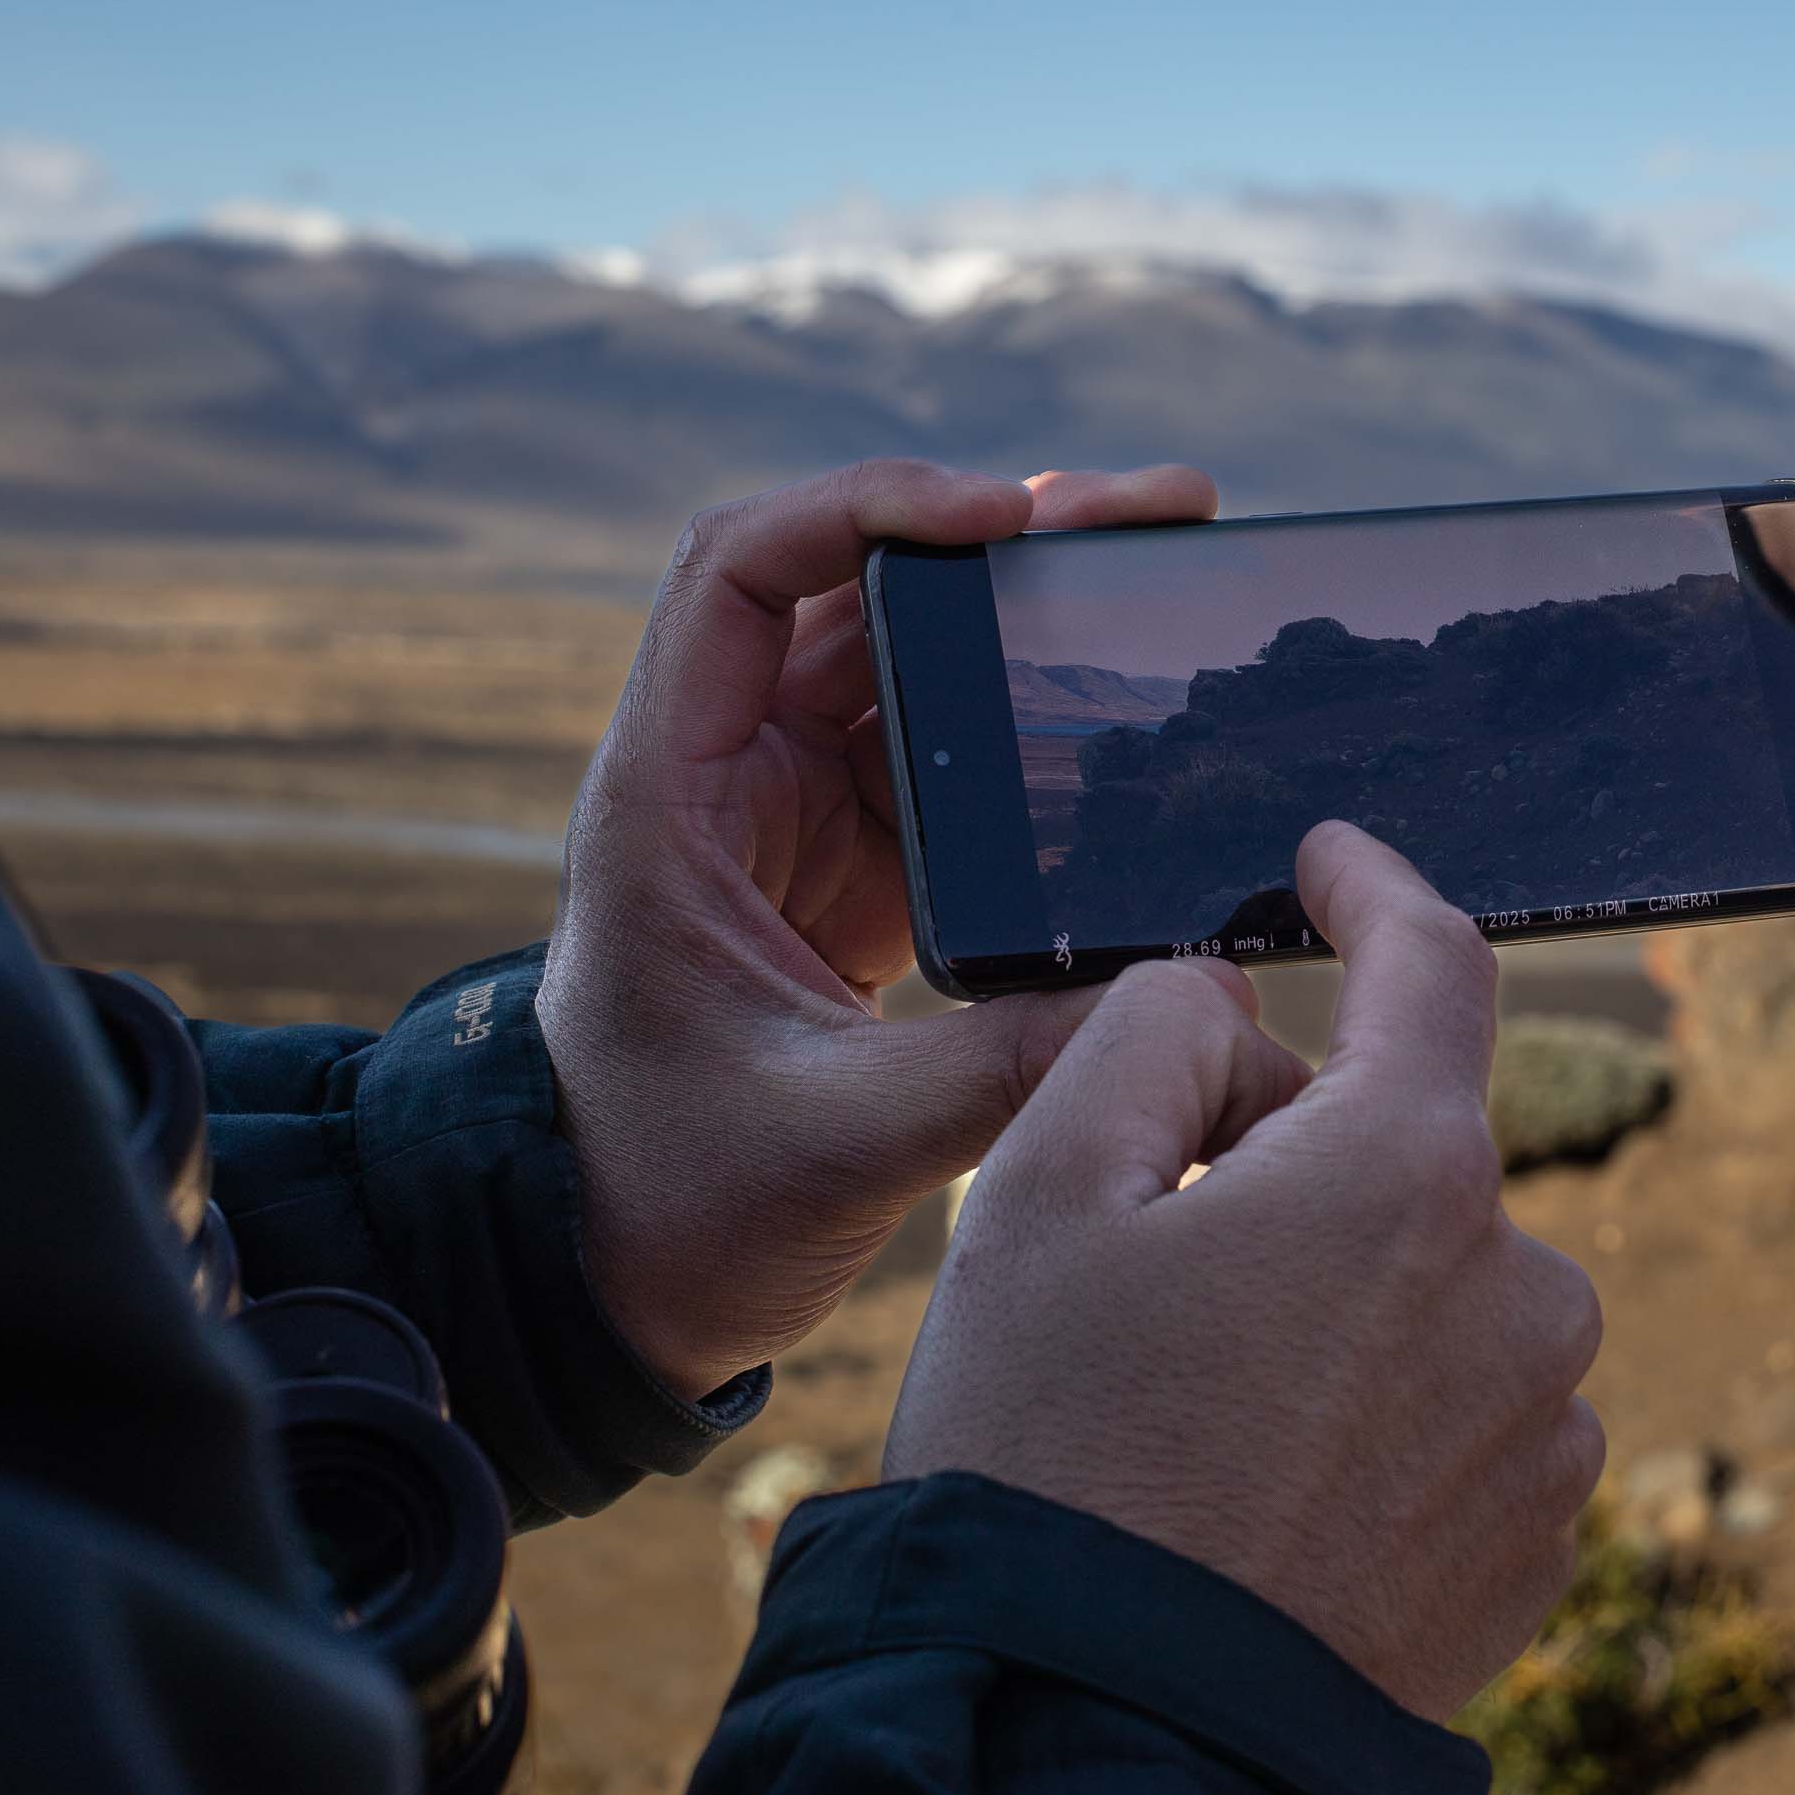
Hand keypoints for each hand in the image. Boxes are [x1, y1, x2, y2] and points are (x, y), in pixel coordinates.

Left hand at [537, 457, 1216, 1398]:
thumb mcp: (838, 1139)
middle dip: (1003, 534)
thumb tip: (1174, 1000)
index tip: (1007, 517)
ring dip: (1030, 609)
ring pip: (914, 659)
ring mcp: (794, 814)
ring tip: (1163, 568)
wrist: (620, 1282)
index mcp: (669, 798)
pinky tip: (1138, 706)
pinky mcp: (856, 866)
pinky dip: (1041, 713)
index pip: (742, 573)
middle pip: (858, 589)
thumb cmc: (672, 1205)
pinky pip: (952, 751)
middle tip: (1151, 512)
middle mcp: (726, 776)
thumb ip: (998, 1068)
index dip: (868, 511)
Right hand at [884, 822, 1607, 1720]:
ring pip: (1435, 1288)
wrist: (1099, 1737)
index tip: (1329, 867)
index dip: (1371, 890)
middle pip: (1408, 1149)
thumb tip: (1239, 1014)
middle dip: (1295, 1159)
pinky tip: (1264, 1486)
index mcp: (1407, 1173)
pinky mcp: (1534, 1537)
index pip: (1432, 964)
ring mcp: (1541, 1424)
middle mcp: (1521, 1286)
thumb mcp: (1040, 1198)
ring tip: (1196, 1411)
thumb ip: (1153, 1038)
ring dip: (1339, 1298)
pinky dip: (1378, 1409)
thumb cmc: (1050, 1462)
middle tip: (1151, 1254)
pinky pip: (1460, 1411)